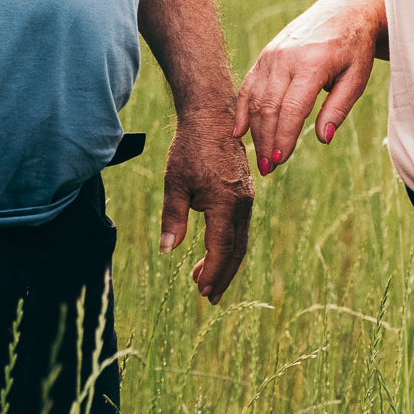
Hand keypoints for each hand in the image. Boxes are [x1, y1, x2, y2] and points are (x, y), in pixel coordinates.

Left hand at [158, 107, 253, 304]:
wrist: (213, 117)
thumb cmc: (190, 148)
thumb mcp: (174, 183)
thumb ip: (173, 218)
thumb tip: (167, 250)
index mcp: (225, 204)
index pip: (221, 249)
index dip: (212, 272)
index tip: (201, 290)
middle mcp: (241, 204)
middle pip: (236, 251)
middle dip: (222, 276)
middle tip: (208, 297)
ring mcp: (246, 199)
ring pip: (240, 240)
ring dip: (224, 263)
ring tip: (205, 281)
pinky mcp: (245, 193)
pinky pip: (240, 227)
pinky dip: (228, 245)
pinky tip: (212, 251)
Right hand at [233, 0, 385, 174]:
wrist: (342, 12)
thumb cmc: (353, 49)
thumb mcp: (357, 78)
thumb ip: (338, 108)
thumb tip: (322, 139)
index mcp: (312, 63)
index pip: (291, 108)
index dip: (284, 137)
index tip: (279, 161)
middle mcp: (286, 58)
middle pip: (269, 107)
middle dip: (266, 141)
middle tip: (268, 169)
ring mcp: (272, 55)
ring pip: (255, 99)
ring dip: (255, 132)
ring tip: (259, 158)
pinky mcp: (265, 56)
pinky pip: (248, 86)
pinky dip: (242, 110)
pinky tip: (238, 133)